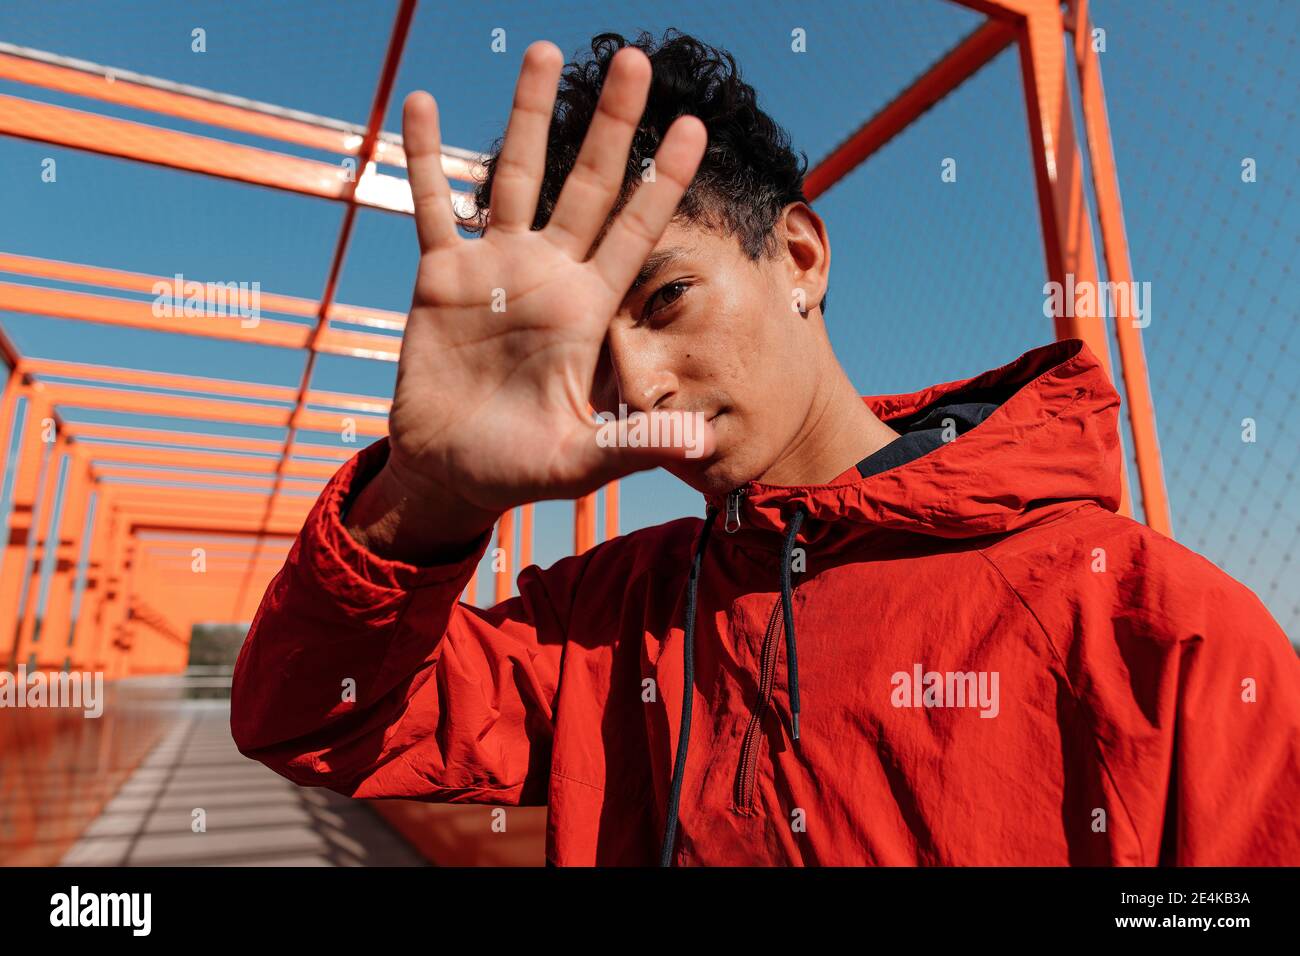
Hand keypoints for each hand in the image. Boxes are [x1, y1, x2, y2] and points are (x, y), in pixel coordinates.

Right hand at [348, 41, 713, 558]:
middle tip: (634, 59)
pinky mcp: (440, 277)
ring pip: (513, 176)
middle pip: (585, 184)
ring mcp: (495, 267)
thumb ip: (637, 442)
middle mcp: (548, 274)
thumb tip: (705, 442)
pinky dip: (425, 159)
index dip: (662, 182)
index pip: (635, 231)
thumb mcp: (584, 460)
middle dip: (610, 125)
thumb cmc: (523, 467)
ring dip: (525, 115)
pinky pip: (433, 207)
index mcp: (588, 308)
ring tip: (541, 51)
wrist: (452, 472)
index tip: (695, 128)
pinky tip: (418, 104)